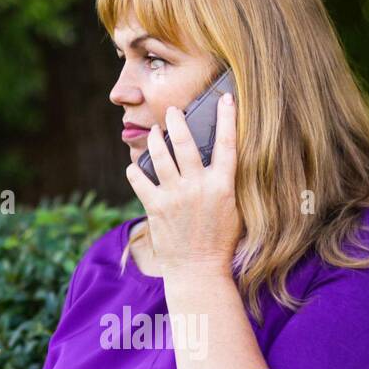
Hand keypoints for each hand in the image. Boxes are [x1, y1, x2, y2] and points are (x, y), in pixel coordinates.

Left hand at [124, 92, 240, 277]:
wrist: (199, 270)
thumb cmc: (220, 241)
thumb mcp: (233, 209)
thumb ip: (225, 183)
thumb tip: (218, 160)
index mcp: (223, 186)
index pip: (227, 144)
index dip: (226, 118)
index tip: (224, 98)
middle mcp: (199, 187)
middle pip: (186, 143)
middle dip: (178, 122)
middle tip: (172, 110)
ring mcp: (175, 196)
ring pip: (160, 156)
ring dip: (155, 140)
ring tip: (154, 131)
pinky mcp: (155, 207)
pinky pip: (139, 180)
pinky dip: (135, 170)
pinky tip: (135, 166)